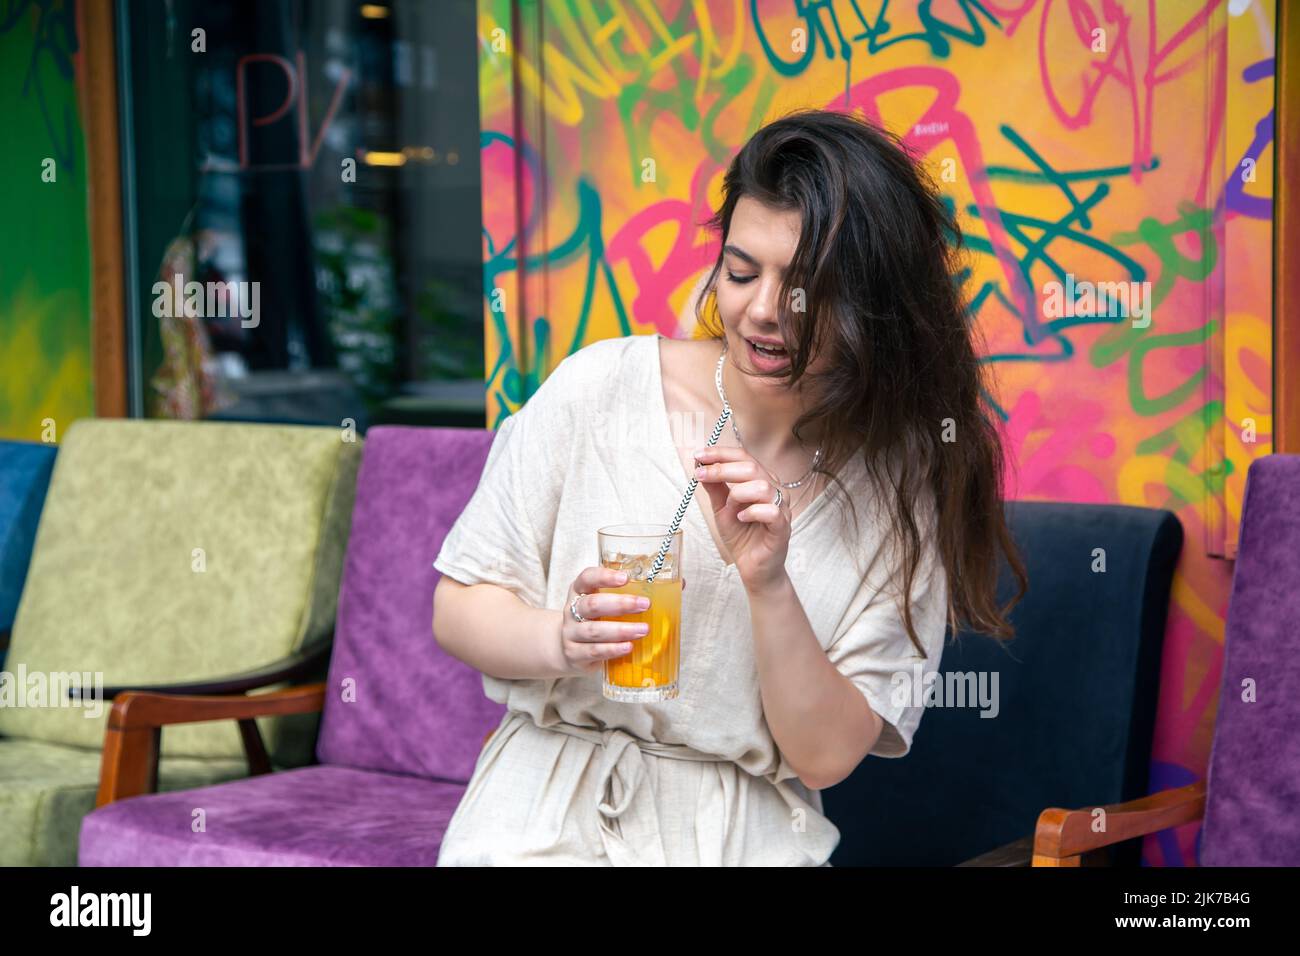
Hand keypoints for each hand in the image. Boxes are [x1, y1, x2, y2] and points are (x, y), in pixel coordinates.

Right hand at [555, 566, 686, 675]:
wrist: (569, 647)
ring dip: (620, 630)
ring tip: (644, 630)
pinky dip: (612, 650)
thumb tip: (680, 584)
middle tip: (645, 604)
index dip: (604, 576)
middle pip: (592, 604)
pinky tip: (628, 647)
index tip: (626, 577)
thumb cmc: (598, 620)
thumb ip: (638, 592)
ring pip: (593, 630)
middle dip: (620, 604)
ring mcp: (571, 633)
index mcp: (581, 590)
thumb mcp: (609, 602)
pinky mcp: (575, 654)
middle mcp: (572, 610)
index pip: (587, 577)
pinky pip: (593, 651)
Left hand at [693, 444, 790, 593]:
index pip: (743, 457)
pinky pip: (771, 511)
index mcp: (761, 480)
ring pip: (762, 486)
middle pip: (751, 467)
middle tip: (700, 475)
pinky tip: (741, 518)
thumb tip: (699, 463)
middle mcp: (774, 490)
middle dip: (722, 469)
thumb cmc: (742, 536)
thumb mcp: (721, 508)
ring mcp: (781, 508)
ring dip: (738, 494)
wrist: (753, 568)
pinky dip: (752, 512)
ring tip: (730, 509)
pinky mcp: (783, 527)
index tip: (698, 455)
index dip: (720, 453)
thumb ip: (714, 487)